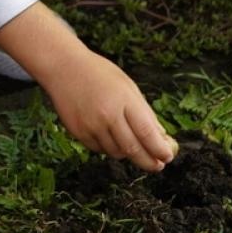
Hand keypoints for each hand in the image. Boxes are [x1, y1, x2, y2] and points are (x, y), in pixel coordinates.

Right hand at [38, 45, 174, 171]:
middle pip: (133, 150)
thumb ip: (144, 112)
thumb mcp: (128, 86)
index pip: (148, 134)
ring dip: (128, 153)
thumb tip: (160, 137)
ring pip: (117, 153)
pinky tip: (111, 136)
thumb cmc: (98, 73)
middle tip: (158, 165)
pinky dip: (109, 147)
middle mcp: (107, 116)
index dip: (160, 150)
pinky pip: (100, 149)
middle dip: (149, 162)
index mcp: (124, 101)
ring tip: (132, 144)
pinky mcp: (78, 132)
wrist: (63, 67)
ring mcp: (91, 125)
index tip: (168, 156)